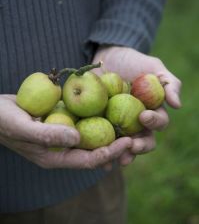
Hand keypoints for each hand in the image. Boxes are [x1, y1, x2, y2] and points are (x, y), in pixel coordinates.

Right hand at [0, 95, 132, 168]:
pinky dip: (96, 118)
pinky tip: (109, 107)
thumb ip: (48, 134)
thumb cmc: (4, 120)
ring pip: (92, 136)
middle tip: (137, 135)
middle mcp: (62, 148)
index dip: (110, 152)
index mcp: (55, 157)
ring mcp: (63, 135)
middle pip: (95, 151)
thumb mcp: (23, 126)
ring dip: (109, 132)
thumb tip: (77, 137)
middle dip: (116, 146)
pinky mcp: (62, 121)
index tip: (129, 142)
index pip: (88, 160)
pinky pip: (83, 122)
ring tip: (130, 124)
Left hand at [92, 45, 181, 165]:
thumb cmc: (134, 61)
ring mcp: (119, 125)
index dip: (154, 123)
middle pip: (143, 140)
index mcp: (152, 111)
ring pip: (124, 145)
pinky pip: (103, 140)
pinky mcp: (102, 125)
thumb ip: (169, 83)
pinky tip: (97, 158)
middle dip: (140, 146)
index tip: (144, 116)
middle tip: (132, 146)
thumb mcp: (153, 67)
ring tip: (116, 159)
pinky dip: (101, 150)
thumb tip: (177, 106)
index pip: (158, 123)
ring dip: (122, 154)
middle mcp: (137, 122)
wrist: (108, 56)